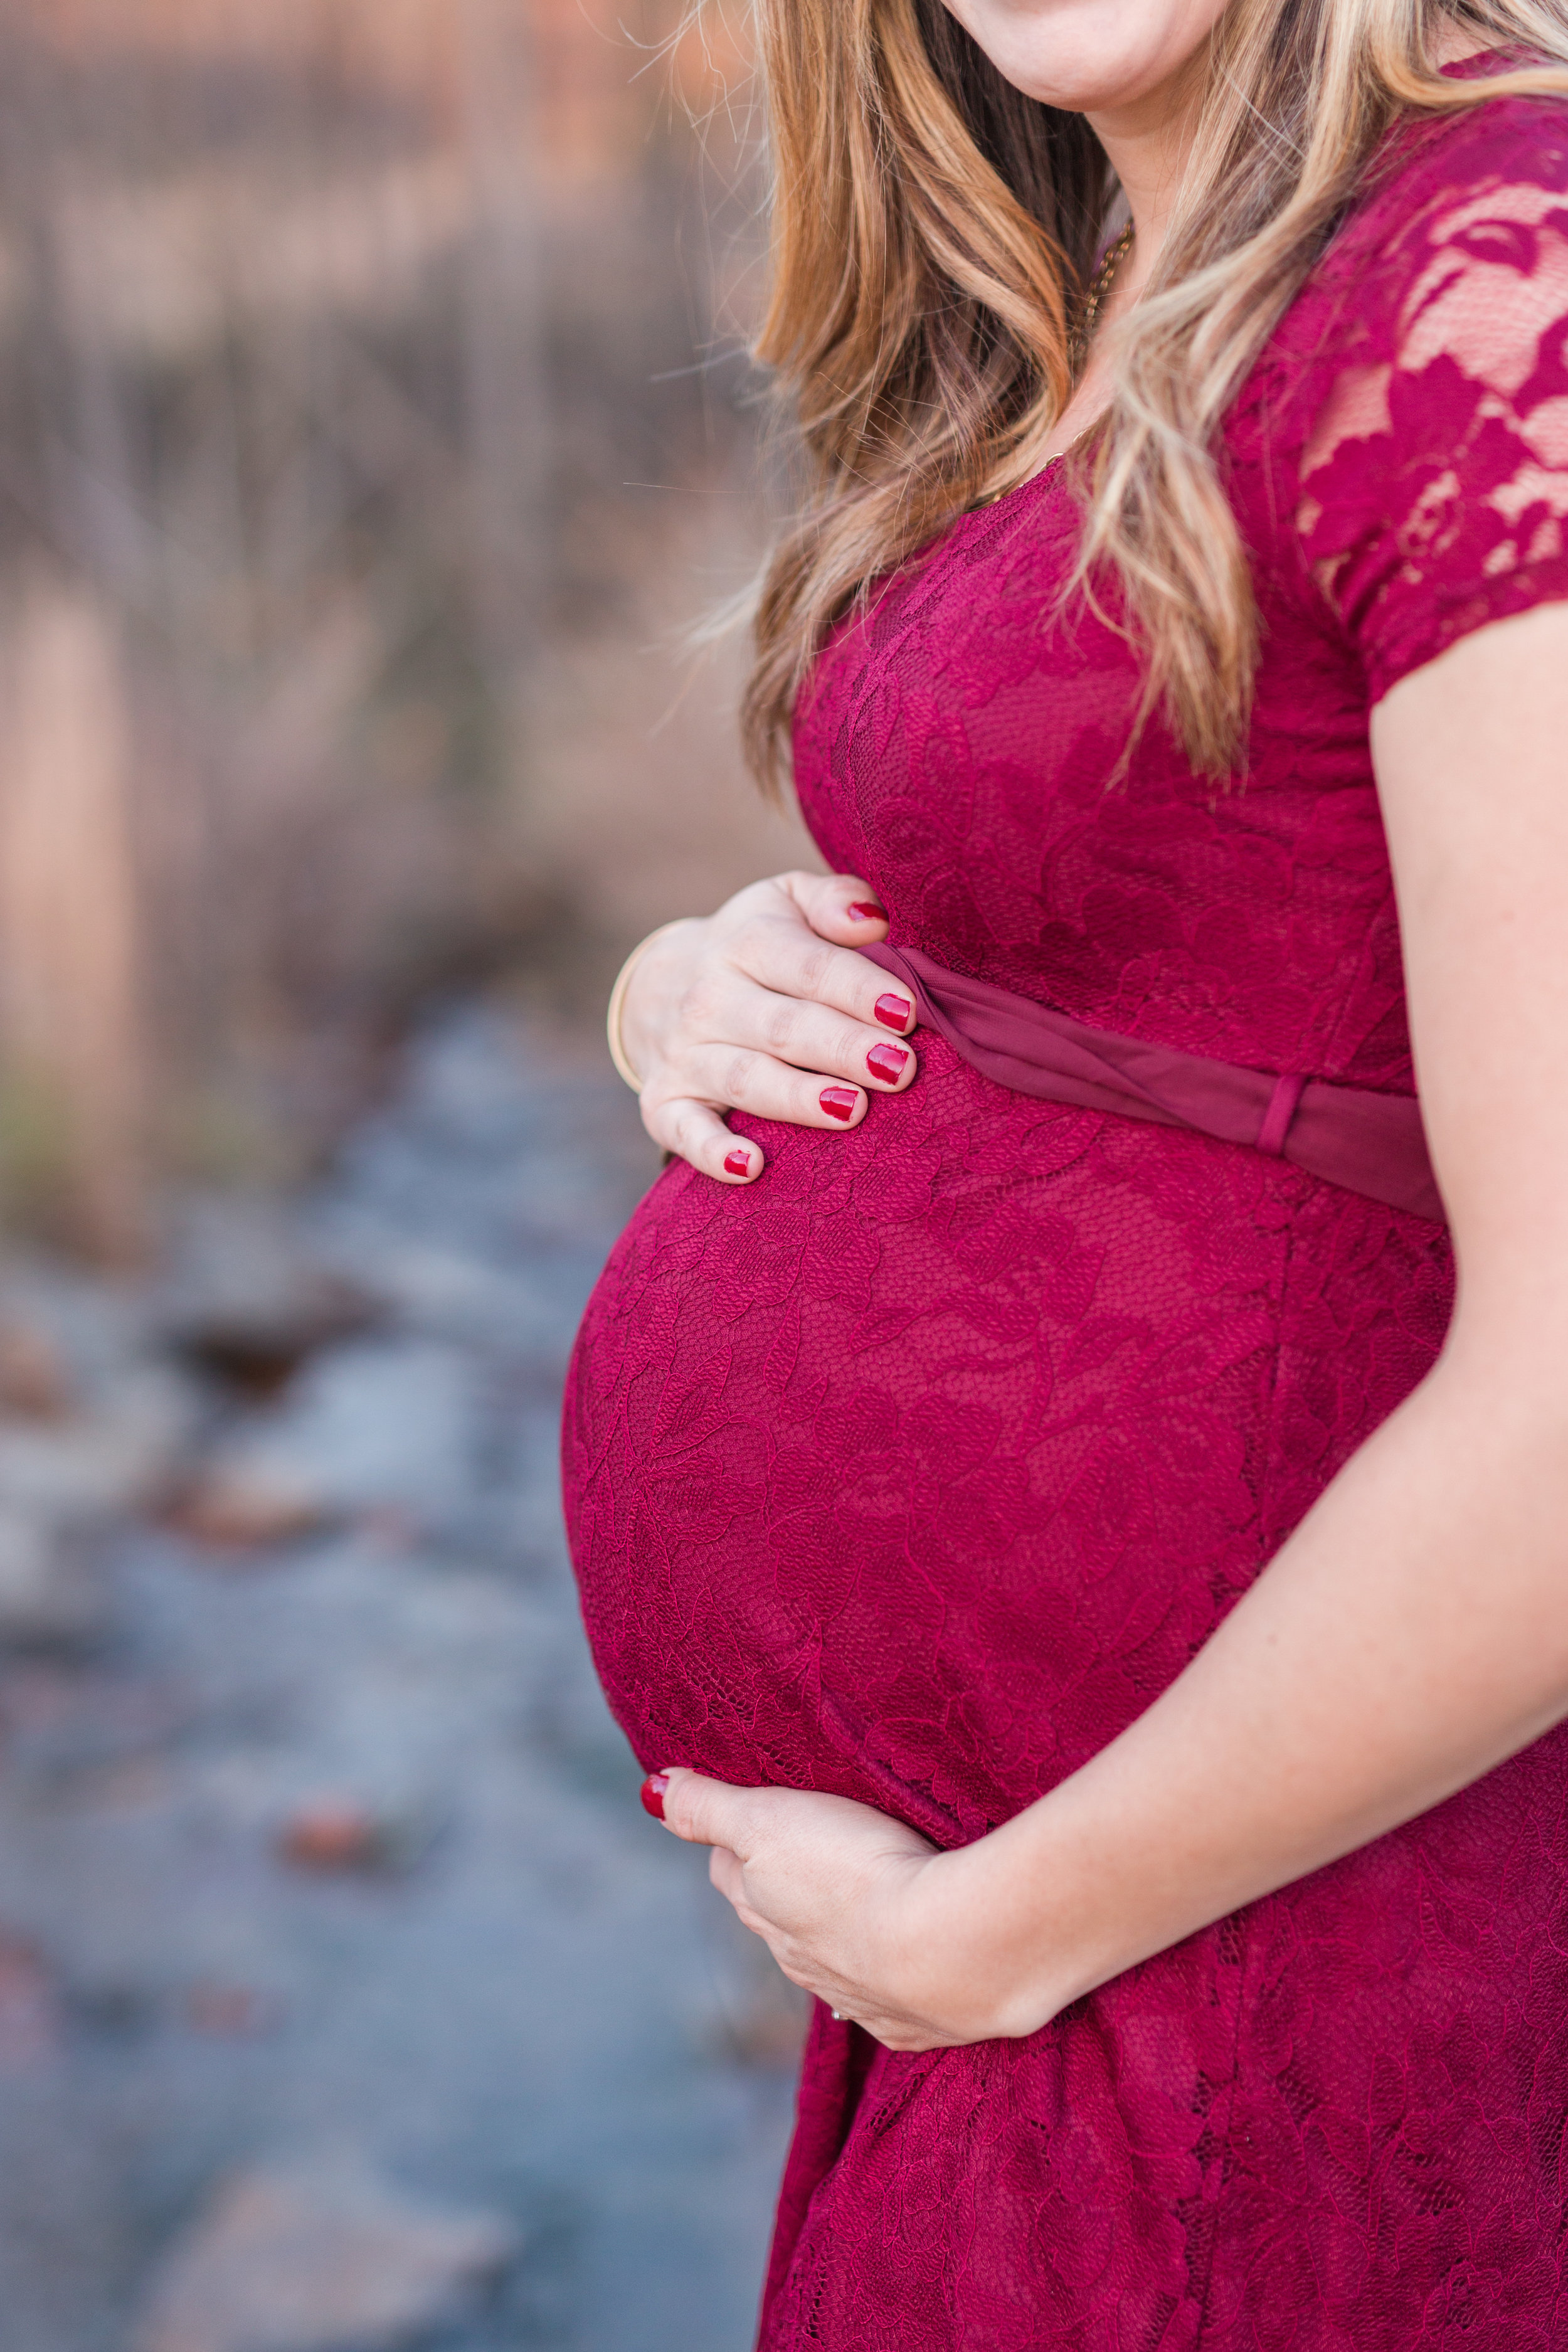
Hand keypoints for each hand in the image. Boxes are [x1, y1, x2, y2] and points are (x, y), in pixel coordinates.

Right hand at [618, 872, 918, 1182]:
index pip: (807, 967)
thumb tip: (873, 921)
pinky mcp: (665, 1104)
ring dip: (797, 1097)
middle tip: (899, 1068)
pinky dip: (713, 1152)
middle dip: (842, 1048)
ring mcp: (686, 1055)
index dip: (857, 989)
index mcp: (746, 943)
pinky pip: (685, 1131)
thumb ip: (832, 901)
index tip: (907, 1012)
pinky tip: (751, 1167)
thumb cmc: (756, 948)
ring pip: (744, 1078)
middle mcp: (710, 999)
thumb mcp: (786, 902)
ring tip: (852, 1109)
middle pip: (782, 1027)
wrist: (657, 986)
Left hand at [651, 1766, 1031, 2049]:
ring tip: (857, 1909)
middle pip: (773, 1919)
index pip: (729, 1872)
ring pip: (827, 1964)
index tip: (749, 1818)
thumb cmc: (854, 1871)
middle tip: (806, 1853)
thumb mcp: (768, 1821)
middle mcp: (799, 1960)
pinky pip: (887, 2007)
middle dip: (781, 1890)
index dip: (735, 1843)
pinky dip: (888, 1985)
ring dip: (837, 1937)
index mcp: (763, 1909)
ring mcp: (856, 1995)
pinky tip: (899, 1973)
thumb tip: (650, 1791)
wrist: (948, 1950)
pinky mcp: (911, 2023)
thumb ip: (708, 1808)